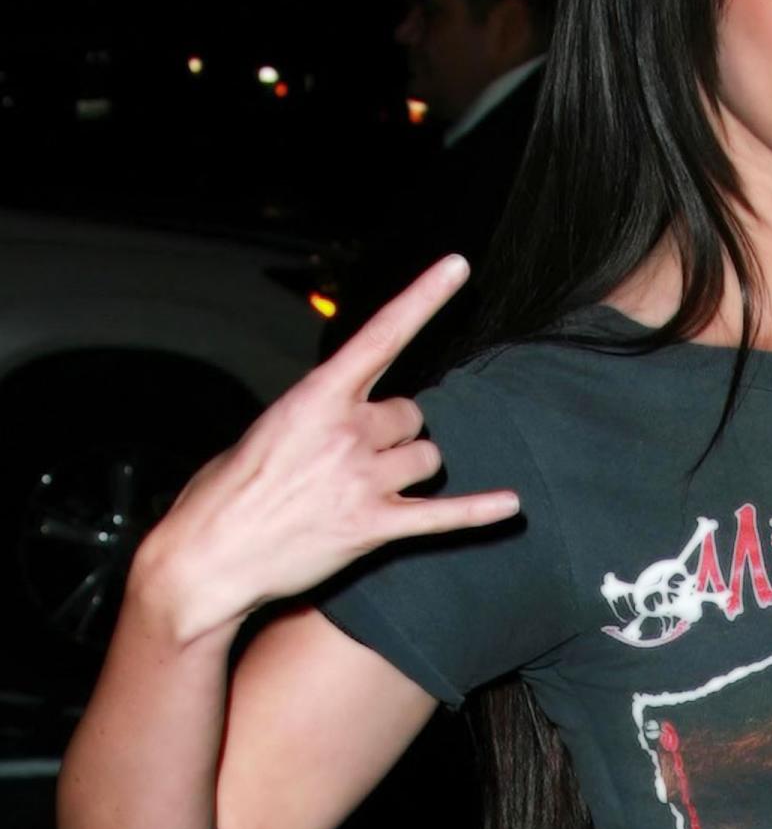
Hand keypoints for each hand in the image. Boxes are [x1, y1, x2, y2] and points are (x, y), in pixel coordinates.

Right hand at [133, 255, 521, 643]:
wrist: (203, 562)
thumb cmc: (226, 495)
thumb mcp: (266, 430)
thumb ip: (320, 412)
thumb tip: (356, 412)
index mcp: (316, 397)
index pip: (382, 334)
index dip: (424, 297)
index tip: (459, 266)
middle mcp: (346, 431)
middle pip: (412, 414)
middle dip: (394, 434)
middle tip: (356, 460)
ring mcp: (362, 479)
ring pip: (427, 458)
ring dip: (409, 471)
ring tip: (368, 491)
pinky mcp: (373, 526)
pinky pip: (443, 515)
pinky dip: (479, 511)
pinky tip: (511, 505)